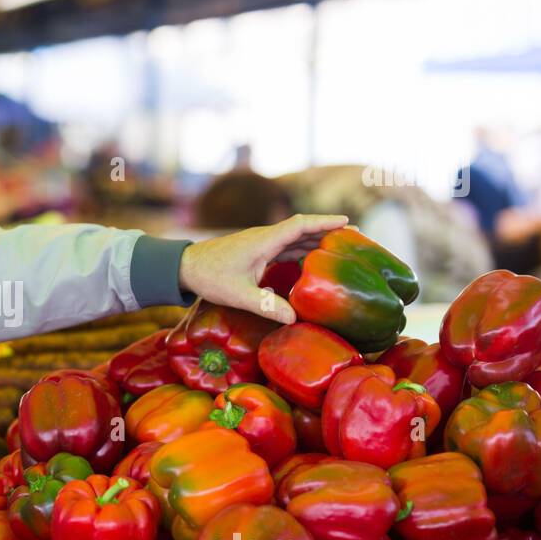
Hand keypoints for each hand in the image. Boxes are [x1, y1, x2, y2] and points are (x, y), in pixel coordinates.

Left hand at [178, 214, 349, 323]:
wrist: (184, 267)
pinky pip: (284, 247)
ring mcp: (260, 243)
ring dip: (316, 241)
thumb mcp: (239, 294)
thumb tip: (294, 318)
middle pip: (303, 230)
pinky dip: (301, 250)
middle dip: (329, 231)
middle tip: (357, 237)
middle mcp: (265, 238)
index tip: (347, 221)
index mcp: (264, 241)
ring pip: (294, 238)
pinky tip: (311, 261)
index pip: (301, 225)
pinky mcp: (255, 252)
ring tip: (341, 248)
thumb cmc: (209, 277)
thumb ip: (266, 305)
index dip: (325, 222)